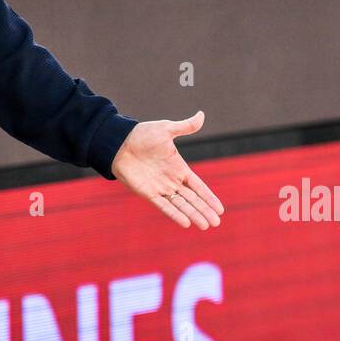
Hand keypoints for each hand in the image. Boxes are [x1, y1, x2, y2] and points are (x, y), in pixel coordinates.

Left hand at [111, 111, 223, 228]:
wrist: (119, 142)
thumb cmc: (142, 134)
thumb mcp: (166, 129)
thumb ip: (185, 126)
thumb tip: (202, 114)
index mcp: (178, 167)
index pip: (198, 186)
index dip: (209, 197)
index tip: (220, 208)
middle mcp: (171, 180)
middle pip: (192, 199)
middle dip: (204, 210)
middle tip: (217, 223)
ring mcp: (160, 188)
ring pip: (181, 205)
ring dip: (193, 215)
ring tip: (206, 226)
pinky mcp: (147, 193)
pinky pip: (164, 206)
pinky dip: (174, 214)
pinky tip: (186, 223)